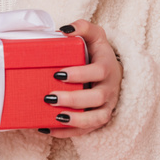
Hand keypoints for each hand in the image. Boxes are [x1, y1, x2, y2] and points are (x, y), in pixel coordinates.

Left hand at [41, 19, 122, 137]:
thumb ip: (83, 27)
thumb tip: (64, 30)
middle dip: (73, 99)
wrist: (114, 72)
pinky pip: (85, 131)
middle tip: (49, 96)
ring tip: (54, 116)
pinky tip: (46, 128)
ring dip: (75, 119)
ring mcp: (106, 106)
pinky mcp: (99, 118)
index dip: (80, 74)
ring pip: (96, 118)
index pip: (98, 72)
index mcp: (108, 67)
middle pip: (97, 97)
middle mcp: (110, 88)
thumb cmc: (98, 53)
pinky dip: (66, 132)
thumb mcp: (95, 35)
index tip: (58, 73)